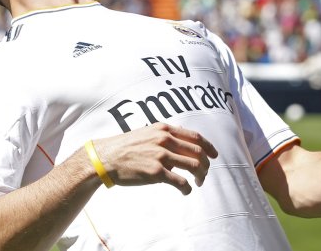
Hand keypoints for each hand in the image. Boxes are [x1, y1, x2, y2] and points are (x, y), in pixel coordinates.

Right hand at [92, 123, 217, 194]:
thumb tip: (182, 141)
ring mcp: (161, 156)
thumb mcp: (147, 133)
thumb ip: (164, 135)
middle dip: (206, 165)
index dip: (209, 146)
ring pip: (194, 166)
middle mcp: (165, 140)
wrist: (106, 158)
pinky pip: (181, 181)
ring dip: (200, 176)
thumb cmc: (126, 147)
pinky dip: (187, 188)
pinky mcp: (156, 172)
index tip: (215, 155)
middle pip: (198, 152)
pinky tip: (185, 192)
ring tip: (197, 183)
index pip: (195, 136)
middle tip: (203, 175)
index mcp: (164, 129)